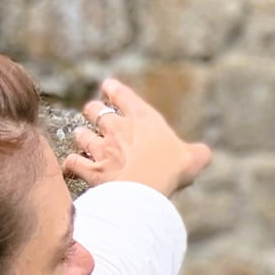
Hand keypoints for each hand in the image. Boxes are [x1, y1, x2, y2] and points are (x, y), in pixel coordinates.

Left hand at [64, 78, 212, 196]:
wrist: (149, 187)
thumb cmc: (172, 168)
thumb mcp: (194, 158)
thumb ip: (198, 153)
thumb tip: (203, 155)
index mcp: (141, 118)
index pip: (121, 94)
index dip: (113, 89)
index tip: (108, 87)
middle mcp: (117, 128)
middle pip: (94, 110)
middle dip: (92, 111)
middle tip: (93, 114)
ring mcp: (101, 149)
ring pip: (81, 135)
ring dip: (81, 136)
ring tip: (83, 138)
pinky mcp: (92, 170)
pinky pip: (73, 163)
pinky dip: (71, 165)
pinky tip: (71, 167)